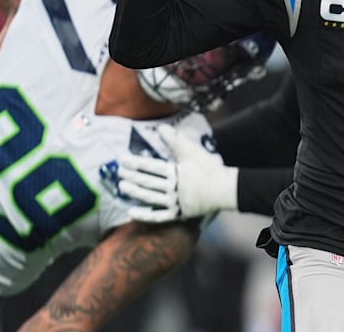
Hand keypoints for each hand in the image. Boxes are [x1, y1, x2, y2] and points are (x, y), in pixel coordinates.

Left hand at [113, 125, 236, 222]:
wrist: (224, 190)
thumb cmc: (209, 168)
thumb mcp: (192, 151)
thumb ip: (175, 140)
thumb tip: (161, 127)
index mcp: (175, 172)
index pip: (150, 167)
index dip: (135, 163)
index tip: (123, 161)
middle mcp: (172, 188)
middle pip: (147, 182)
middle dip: (132, 176)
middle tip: (119, 173)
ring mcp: (174, 202)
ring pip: (150, 197)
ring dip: (134, 192)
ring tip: (122, 187)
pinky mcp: (178, 214)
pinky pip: (158, 216)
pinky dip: (144, 215)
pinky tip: (131, 212)